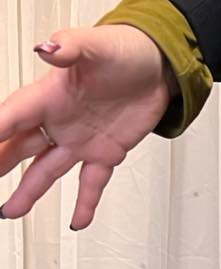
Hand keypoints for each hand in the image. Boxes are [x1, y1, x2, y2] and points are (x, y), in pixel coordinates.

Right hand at [0, 24, 177, 231]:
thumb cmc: (124, 51)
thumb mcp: (96, 45)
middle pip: (21, 146)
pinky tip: (76, 223)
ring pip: (47, 170)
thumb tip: (45, 49)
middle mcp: (59, 120)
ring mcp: (81, 140)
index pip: (13, 115)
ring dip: (28, 191)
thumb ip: (70, 47)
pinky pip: (91, 184)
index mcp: (50, 94)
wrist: (157, 67)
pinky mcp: (106, 153)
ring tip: (9, 212)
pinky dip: (85, 204)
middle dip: (1, 161)